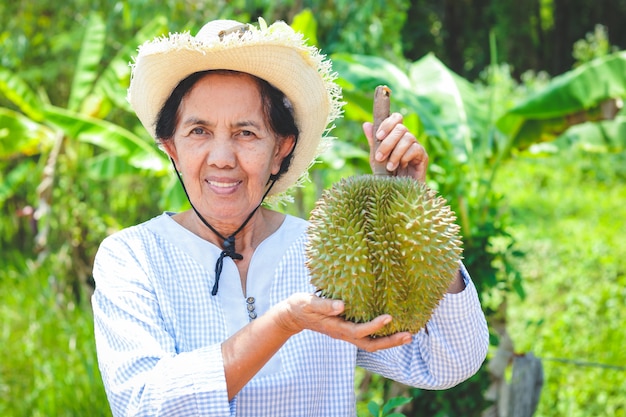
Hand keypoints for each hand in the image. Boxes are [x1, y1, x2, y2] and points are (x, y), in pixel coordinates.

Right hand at [276, 293, 412, 351]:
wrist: (292, 316)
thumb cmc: (300, 307)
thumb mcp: (309, 303)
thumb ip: (325, 305)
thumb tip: (342, 305)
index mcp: (336, 328)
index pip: (359, 331)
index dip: (375, 326)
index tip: (389, 317)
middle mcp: (344, 334)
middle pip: (371, 345)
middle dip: (390, 342)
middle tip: (409, 336)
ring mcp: (346, 334)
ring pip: (371, 344)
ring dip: (389, 341)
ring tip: (407, 336)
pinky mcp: (347, 330)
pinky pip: (367, 337)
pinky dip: (382, 335)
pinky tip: (392, 328)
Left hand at [363, 112, 428, 181]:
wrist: (397, 194)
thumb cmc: (387, 176)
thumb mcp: (376, 158)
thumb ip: (373, 142)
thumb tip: (366, 124)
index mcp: (396, 136)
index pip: (396, 118)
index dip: (388, 123)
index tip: (378, 136)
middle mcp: (408, 138)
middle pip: (401, 128)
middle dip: (388, 142)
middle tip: (380, 157)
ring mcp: (417, 146)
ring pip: (407, 138)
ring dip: (395, 153)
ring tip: (389, 167)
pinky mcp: (423, 157)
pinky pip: (415, 149)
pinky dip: (404, 158)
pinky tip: (400, 167)